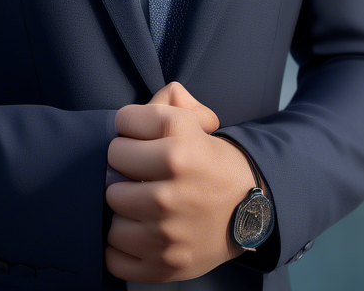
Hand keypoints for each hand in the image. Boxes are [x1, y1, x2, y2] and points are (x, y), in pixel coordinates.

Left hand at [104, 82, 255, 282]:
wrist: (251, 213)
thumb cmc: (214, 163)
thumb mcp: (200, 123)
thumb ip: (173, 99)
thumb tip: (159, 99)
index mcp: (182, 144)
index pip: (124, 121)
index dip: (130, 125)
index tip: (141, 136)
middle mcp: (173, 187)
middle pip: (113, 164)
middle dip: (123, 163)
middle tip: (138, 169)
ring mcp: (167, 231)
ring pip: (111, 208)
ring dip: (121, 204)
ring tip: (137, 201)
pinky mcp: (163, 265)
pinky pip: (115, 255)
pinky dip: (120, 246)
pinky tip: (136, 231)